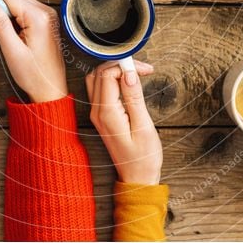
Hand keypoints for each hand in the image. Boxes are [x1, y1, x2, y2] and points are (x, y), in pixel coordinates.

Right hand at [0, 0, 67, 102]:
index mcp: (38, 17)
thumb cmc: (34, 75)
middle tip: (10, 36)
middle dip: (5, 13)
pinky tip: (23, 39)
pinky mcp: (47, 21)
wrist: (50, 88)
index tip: (0, 27)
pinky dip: (19, 22)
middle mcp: (47, 12)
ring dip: (12, 18)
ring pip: (19, 3)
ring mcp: (49, 16)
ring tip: (17, 40)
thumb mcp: (11, 50)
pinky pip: (26, 12)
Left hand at [85, 60, 161, 183]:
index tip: (146, 69)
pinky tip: (129, 84)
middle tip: (144, 69)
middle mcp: (97, 112)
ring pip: (97, 79)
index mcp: (106, 113)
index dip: (127, 65)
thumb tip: (129, 74)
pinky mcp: (102, 116)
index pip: (108, 74)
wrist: (137, 177)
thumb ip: (134, 98)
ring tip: (137, 74)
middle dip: (121, 65)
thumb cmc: (143, 157)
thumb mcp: (143, 126)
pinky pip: (101, 89)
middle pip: (100, 73)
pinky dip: (113, 80)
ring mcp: (97, 114)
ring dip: (116, 71)